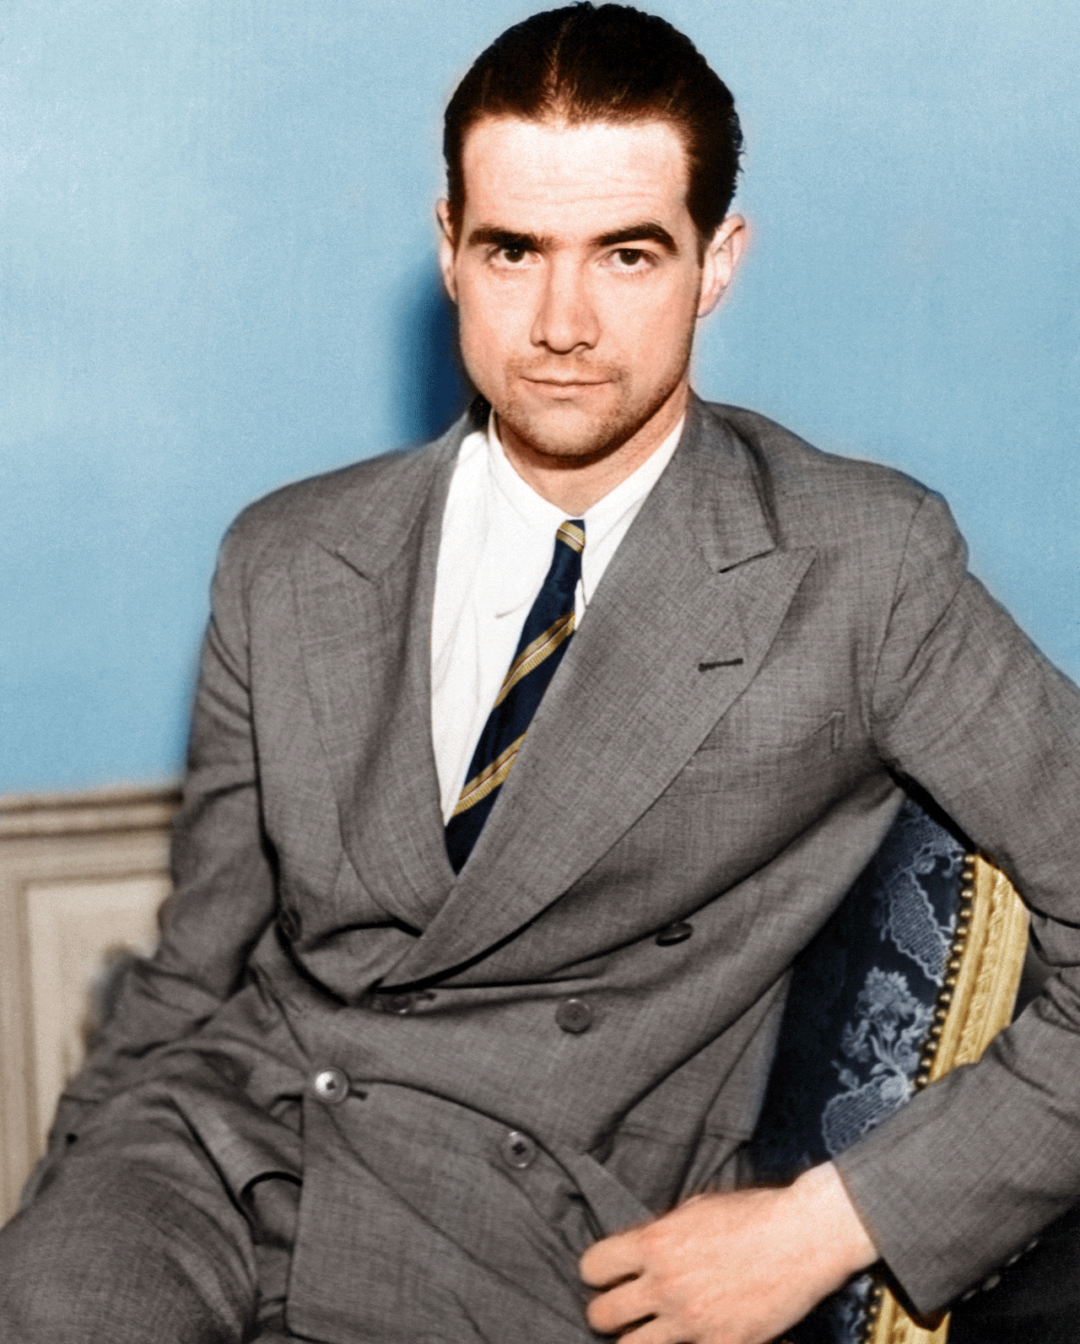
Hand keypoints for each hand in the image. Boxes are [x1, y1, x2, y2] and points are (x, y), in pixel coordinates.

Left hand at [578, 1162, 877, 1343]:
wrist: (804, 1236)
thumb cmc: (753, 1214)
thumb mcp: (695, 1209)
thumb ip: (661, 1234)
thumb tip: (640, 1253)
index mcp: (655, 1244)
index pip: (592, 1267)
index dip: (597, 1272)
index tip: (608, 1275)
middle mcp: (665, 1285)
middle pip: (601, 1315)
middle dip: (607, 1311)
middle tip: (623, 1309)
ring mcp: (691, 1321)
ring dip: (635, 1339)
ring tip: (650, 1331)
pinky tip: (691, 1336)